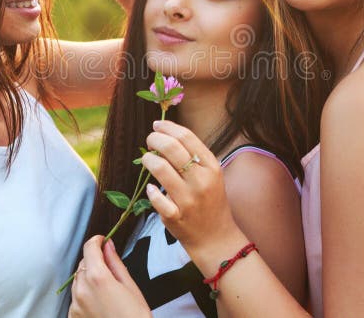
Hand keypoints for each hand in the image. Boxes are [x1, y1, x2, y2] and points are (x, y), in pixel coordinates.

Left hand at [69, 236, 150, 317]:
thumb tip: (108, 246)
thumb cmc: (134, 317)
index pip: (89, 248)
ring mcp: (76, 304)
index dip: (97, 241)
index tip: (102, 240)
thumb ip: (115, 263)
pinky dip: (85, 294)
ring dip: (89, 278)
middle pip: (83, 264)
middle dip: (95, 261)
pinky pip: (76, 297)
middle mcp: (82, 290)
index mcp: (98, 278)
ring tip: (107, 289)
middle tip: (110, 269)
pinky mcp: (74, 316)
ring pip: (78, 280)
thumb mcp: (130, 286)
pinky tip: (100, 302)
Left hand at [140, 120, 244, 259]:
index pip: (186, 137)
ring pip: (160, 168)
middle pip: (171, 148)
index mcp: (212, 167)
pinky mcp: (176, 217)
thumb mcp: (212, 175)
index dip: (168, 127)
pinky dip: (151, 190)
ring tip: (146, 159)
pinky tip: (151, 187)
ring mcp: (188, 200)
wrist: (216, 238)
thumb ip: (194, 156)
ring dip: (148, 159)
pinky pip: (156, 197)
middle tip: (149, 139)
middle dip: (155, 139)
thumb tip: (168, 134)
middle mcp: (201, 181)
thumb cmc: (210, 201)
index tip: (157, 125)